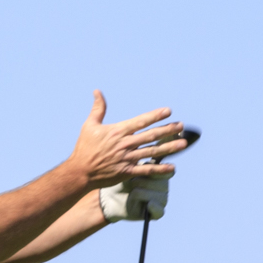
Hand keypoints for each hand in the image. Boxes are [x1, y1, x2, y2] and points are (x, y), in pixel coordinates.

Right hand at [72, 92, 186, 188]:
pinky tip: (172, 167)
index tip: (168, 111)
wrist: (80, 172)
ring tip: (183, 143)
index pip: (140, 121)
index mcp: (118, 131)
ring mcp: (127, 158)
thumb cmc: (84, 147)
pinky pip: (147, 170)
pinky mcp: (127, 171)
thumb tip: (97, 91)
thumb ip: (98, 109)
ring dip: (169, 147)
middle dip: (167, 130)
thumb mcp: (90, 125)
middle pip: (151, 135)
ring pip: (152, 152)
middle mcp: (125, 144)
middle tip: (181, 125)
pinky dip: (160, 169)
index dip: (155, 116)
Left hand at [100, 172, 170, 222]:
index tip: (148, 169)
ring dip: (142, 193)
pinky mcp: (156, 213)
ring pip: (159, 196)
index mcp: (161, 175)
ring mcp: (161, 201)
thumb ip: (143, 167)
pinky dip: (154, 207)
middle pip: (163, 183)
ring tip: (132, 192)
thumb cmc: (122, 182)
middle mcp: (164, 188)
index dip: (160, 170)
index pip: (170, 171)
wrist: (112, 199)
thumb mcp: (131, 172)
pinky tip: (148, 205)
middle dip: (144, 181)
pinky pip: (160, 211)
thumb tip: (153, 162)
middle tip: (132, 182)